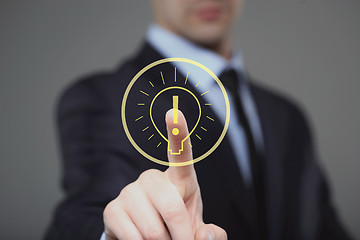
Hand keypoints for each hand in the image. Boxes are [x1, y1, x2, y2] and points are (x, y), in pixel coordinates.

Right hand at [103, 109, 226, 239]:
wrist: (144, 238)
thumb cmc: (176, 227)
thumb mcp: (197, 230)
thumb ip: (211, 235)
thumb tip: (205, 235)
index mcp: (179, 179)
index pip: (181, 154)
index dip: (178, 133)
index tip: (174, 112)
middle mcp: (152, 178)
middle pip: (173, 208)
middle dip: (182, 237)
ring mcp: (130, 192)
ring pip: (154, 230)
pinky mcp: (112, 209)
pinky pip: (133, 237)